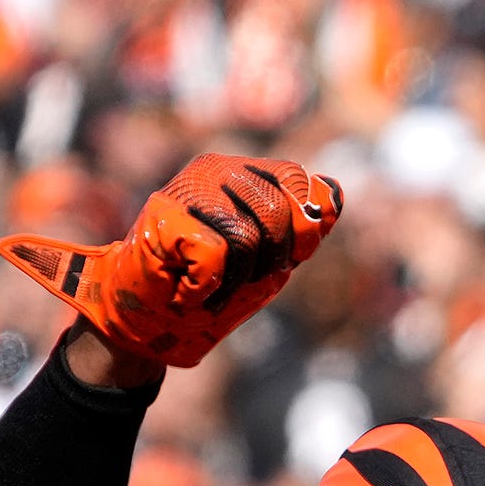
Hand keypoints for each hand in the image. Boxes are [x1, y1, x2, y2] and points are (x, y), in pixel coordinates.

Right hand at [0, 154, 342, 373]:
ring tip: (209, 283)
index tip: (282, 258)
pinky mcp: (164, 213)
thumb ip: (303, 228)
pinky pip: (216, 254)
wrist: (150, 317)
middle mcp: (218, 168)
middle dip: (268, 261)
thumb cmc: (214, 287)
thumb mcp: (273, 258)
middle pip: (278, 213)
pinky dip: (205, 286)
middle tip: (234, 277)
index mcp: (248, 172)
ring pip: (247, 236)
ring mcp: (188, 186)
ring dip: (234, 278)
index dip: (303, 229)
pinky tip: (187, 287)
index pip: (300, 182)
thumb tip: (334, 195)